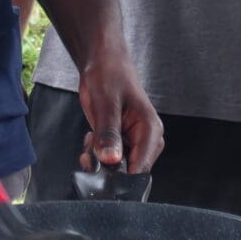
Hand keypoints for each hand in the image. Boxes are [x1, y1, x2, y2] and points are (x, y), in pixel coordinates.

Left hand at [76, 52, 163, 173]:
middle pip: (128, 171)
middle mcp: (146, 139)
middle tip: (89, 150)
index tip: (100, 172)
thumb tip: (111, 160)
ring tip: (90, 138)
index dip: (120, 177)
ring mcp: (134, 142)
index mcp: (151, 130)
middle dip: (106, 166)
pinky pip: (109, 158)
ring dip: (98, 159)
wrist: (103, 62)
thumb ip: (108, 133)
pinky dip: (96, 153)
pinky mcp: (122, 142)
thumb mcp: (106, 103)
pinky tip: (91, 137)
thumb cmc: (109, 75)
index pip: (141, 169)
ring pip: (116, 167)